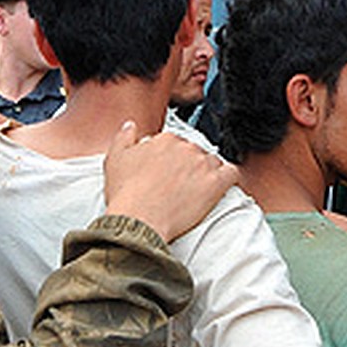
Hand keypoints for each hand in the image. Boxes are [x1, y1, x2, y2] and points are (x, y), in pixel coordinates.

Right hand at [104, 121, 237, 242]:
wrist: (139, 220)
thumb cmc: (126, 194)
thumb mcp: (115, 159)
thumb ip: (124, 137)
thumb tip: (131, 126)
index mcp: (165, 140)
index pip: (176, 143)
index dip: (172, 158)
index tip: (169, 171)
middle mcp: (186, 148)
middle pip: (195, 152)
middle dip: (190, 166)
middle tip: (181, 184)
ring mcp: (203, 165)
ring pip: (214, 162)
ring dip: (209, 172)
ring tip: (199, 189)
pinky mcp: (216, 184)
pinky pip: (232, 174)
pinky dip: (230, 178)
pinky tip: (223, 186)